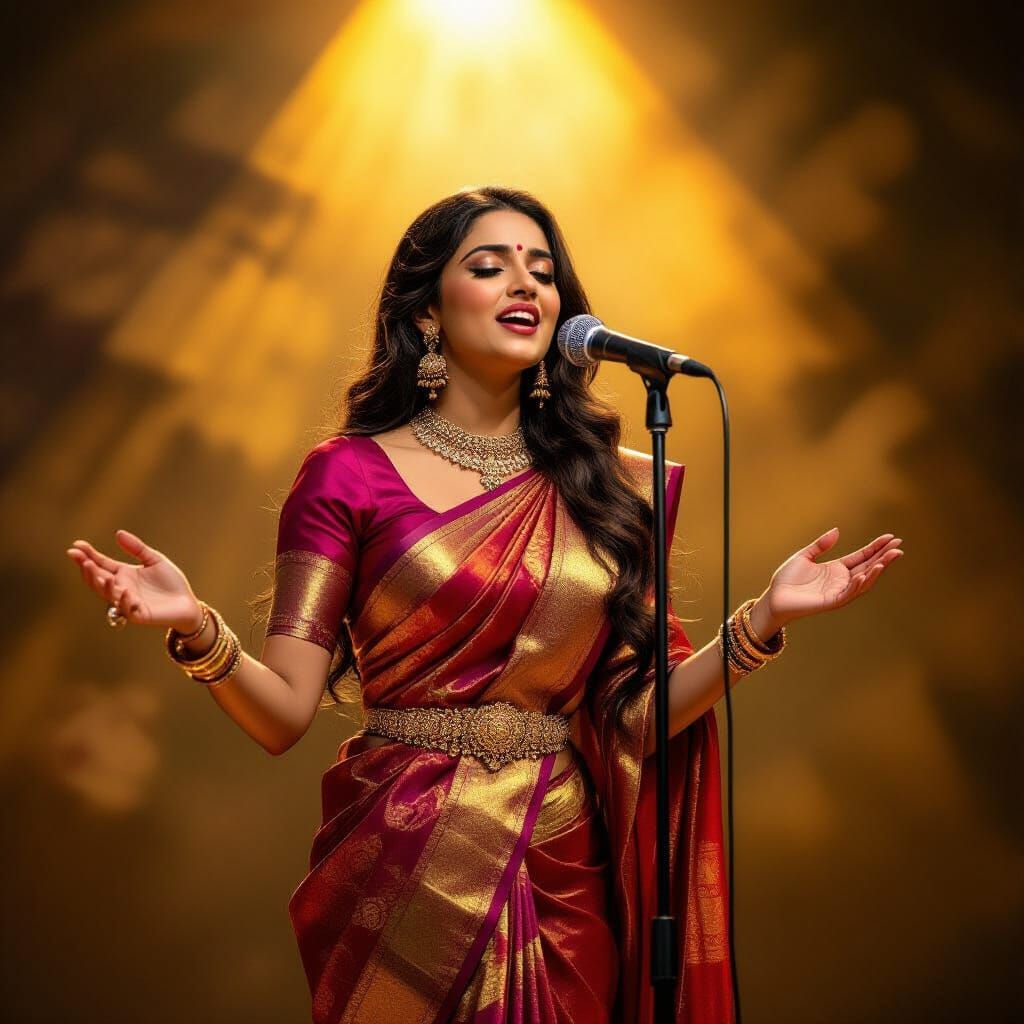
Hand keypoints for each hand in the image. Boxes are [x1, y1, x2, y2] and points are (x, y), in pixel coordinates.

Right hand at [66, 530, 202, 631]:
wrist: (188, 603)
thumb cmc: (171, 582)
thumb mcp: (154, 559)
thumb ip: (137, 548)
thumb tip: (118, 533)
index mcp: (123, 574)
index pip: (101, 564)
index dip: (88, 555)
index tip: (76, 545)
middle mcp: (121, 588)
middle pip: (98, 578)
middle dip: (86, 568)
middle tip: (78, 556)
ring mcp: (128, 602)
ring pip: (107, 594)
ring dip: (100, 583)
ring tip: (94, 570)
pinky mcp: (139, 614)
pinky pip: (127, 609)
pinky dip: (124, 601)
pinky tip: (123, 591)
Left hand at [762, 527, 903, 625]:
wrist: (774, 597)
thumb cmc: (787, 579)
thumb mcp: (804, 556)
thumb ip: (821, 545)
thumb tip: (838, 531)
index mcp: (836, 568)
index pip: (862, 556)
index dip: (876, 547)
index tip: (891, 537)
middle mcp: (841, 580)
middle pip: (868, 567)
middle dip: (884, 557)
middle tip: (899, 547)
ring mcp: (838, 591)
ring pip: (863, 581)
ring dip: (876, 571)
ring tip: (887, 559)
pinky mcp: (831, 601)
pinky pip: (849, 593)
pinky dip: (858, 584)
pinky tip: (866, 574)